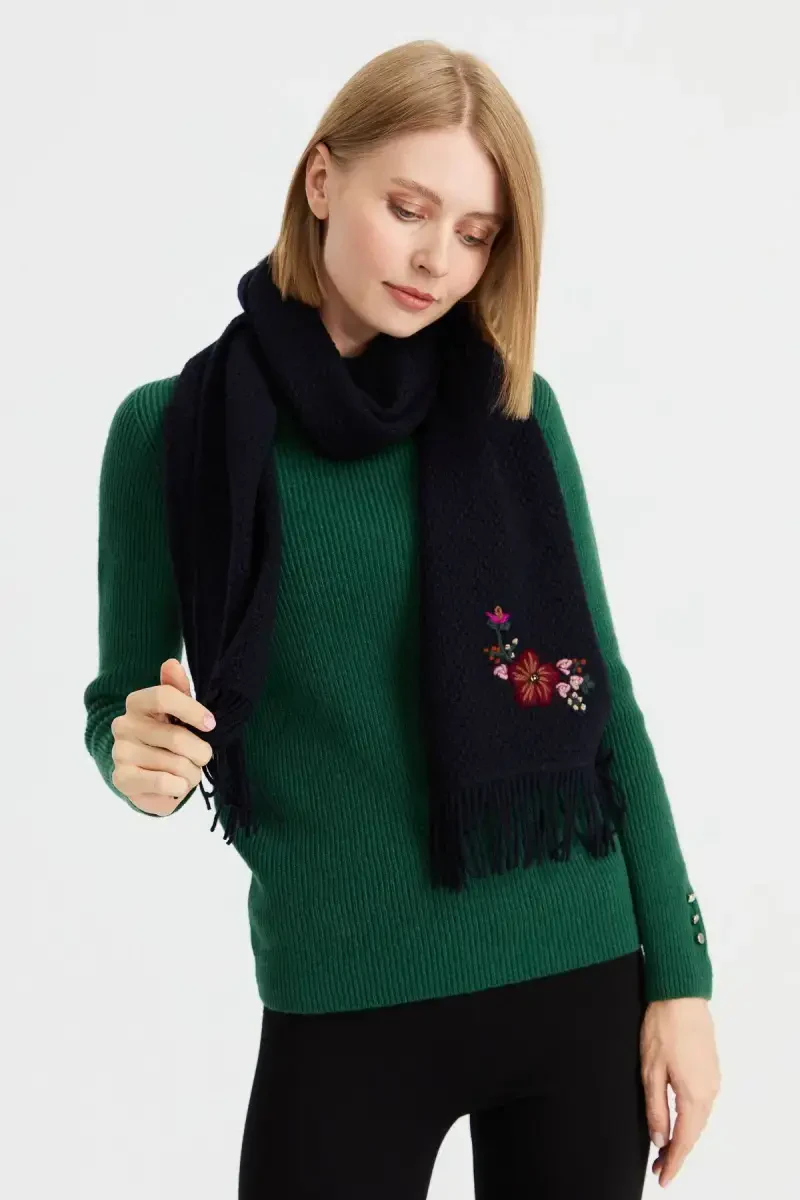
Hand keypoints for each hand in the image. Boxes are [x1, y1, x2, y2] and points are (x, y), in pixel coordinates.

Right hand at [110, 658, 215, 814]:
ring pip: (176, 764)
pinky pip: (163, 782)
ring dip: (192, 773)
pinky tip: (176, 785)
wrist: (143, 776)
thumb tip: (171, 663)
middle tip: (201, 758)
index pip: (164, 695)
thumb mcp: (176, 713)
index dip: (193, 710)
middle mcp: (124, 725)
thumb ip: (177, 688)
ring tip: (187, 773)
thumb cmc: (166, 739)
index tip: (211, 725)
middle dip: (200, 753)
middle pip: (177, 737)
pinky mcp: (122, 778)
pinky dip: (179, 786)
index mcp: (137, 702)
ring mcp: (120, 752)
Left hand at [640, 997, 720, 1186]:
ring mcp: (712, 1079)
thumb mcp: (651, 1071)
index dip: (673, 1162)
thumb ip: (656, 1108)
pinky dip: (690, 1118)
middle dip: (677, 1152)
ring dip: (683, 1135)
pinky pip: (701, 1103)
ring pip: (699, 1118)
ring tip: (665, 1149)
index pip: (685, 1139)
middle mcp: (709, 1091)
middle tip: (659, 1167)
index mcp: (694, 1095)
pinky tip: (678, 1120)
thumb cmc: (663, 1028)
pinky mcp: (710, 1069)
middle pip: (694, 1132)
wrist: (680, 996)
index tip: (663, 1178)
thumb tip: (659, 1138)